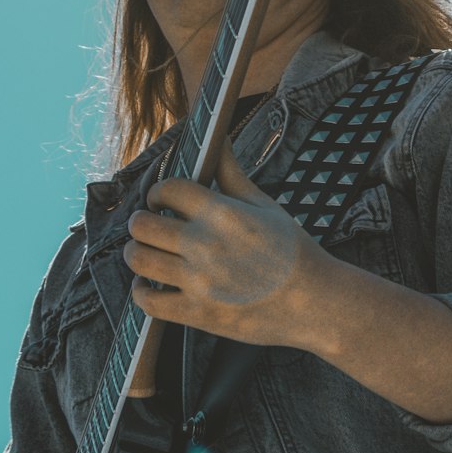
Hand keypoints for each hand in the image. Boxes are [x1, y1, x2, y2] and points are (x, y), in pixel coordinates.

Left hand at [125, 139, 326, 344]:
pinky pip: (148, 302)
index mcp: (222, 213)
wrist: (316, 302)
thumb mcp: (264, 205)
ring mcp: (199, 281)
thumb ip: (232, 173)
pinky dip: (142, 292)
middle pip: (142, 225)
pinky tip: (150, 285)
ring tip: (144, 251)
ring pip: (139, 260)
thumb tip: (219, 139)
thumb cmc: (293, 251)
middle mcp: (205, 244)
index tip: (160, 200)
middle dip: (140, 221)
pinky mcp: (198, 313)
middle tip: (147, 224)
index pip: (168, 189)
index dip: (158, 192)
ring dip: (135, 253)